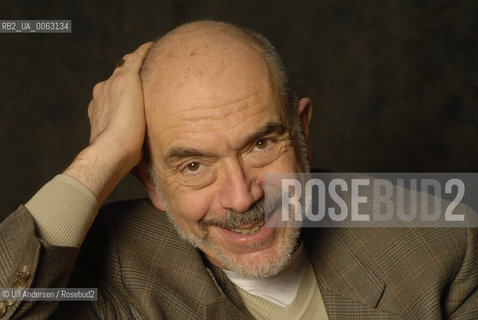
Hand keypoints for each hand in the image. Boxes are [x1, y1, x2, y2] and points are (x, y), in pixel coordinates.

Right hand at [64, 42, 153, 204]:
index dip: (129, 97)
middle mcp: (103, 94)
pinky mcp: (125, 79)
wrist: (110, 154)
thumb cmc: (119, 164)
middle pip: (121, 79)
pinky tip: (158, 50)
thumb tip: (160, 205)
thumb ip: (148, 176)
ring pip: (128, 66)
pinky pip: (137, 58)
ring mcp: (112, 85)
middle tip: (157, 79)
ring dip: (142, 65)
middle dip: (137, 79)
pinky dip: (147, 53)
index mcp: (102, 111)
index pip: (116, 98)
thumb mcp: (136, 165)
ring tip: (161, 63)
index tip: (142, 99)